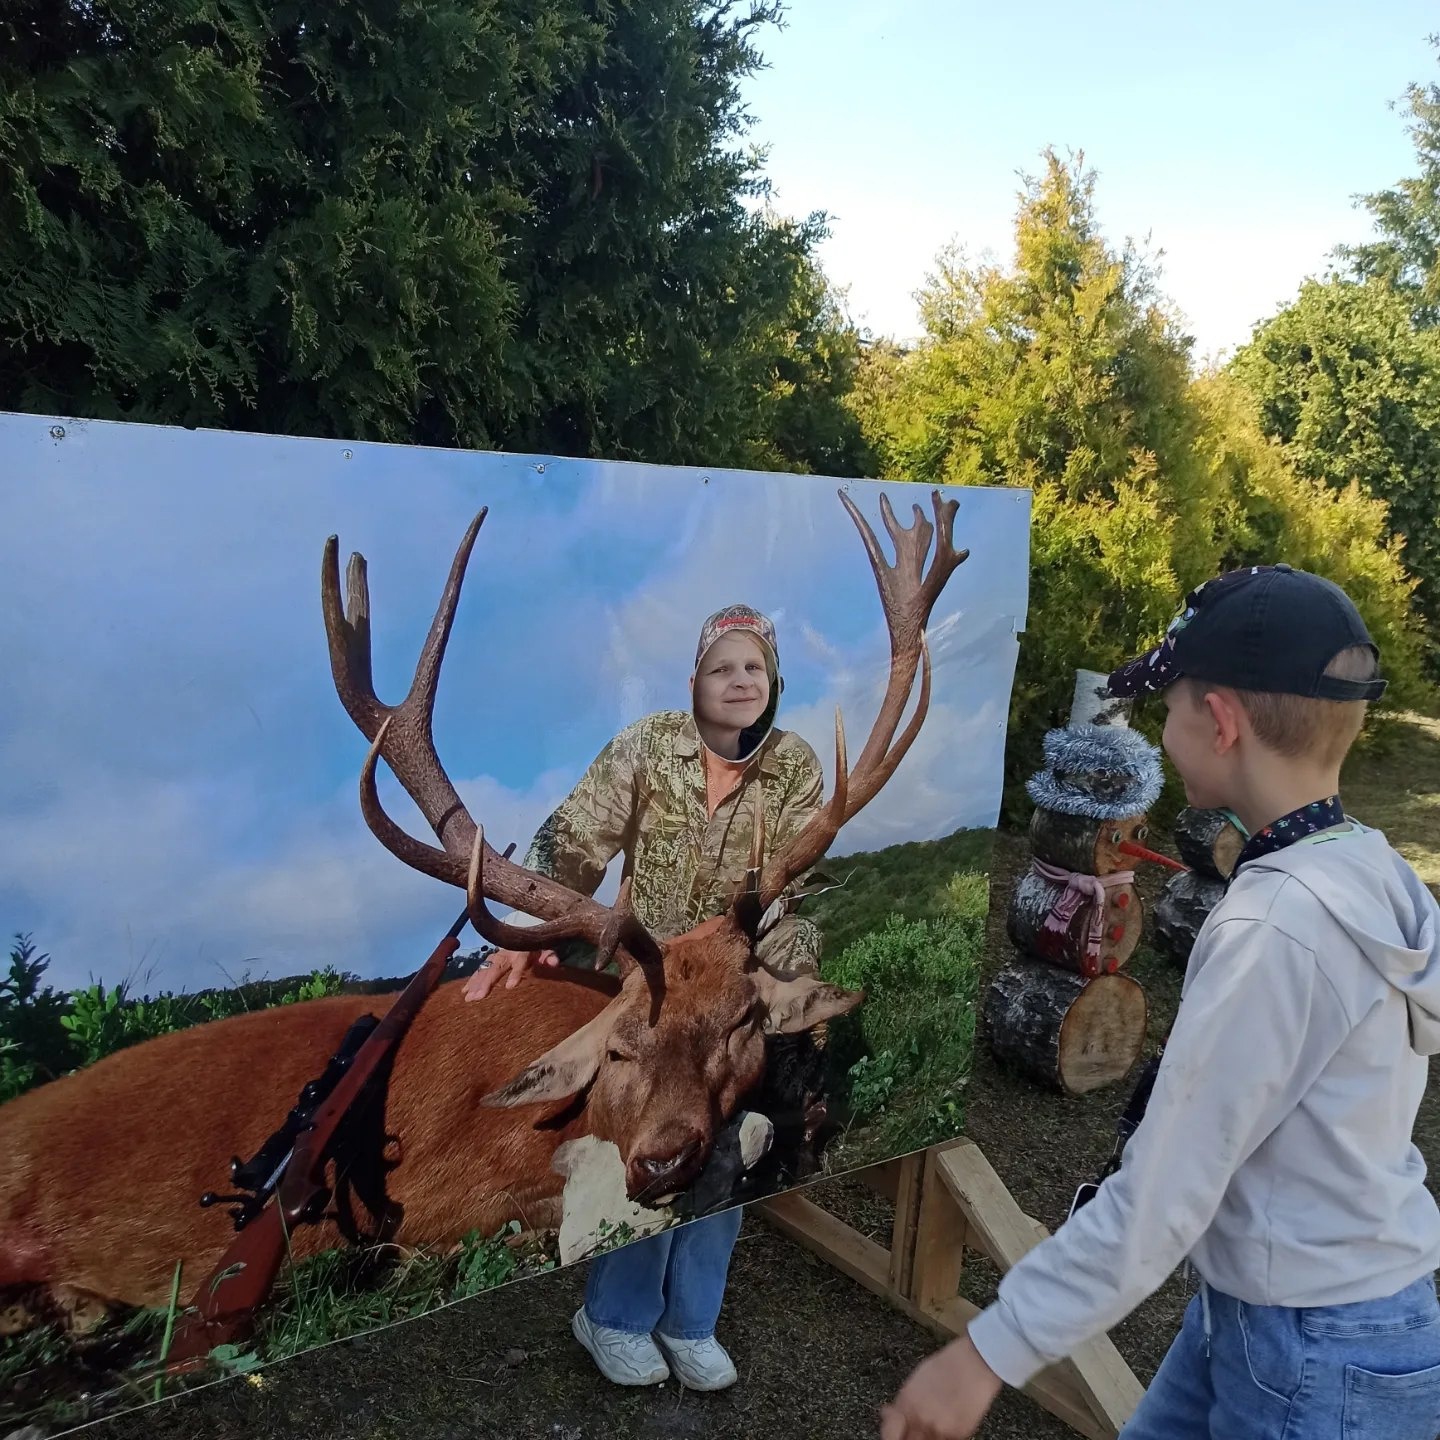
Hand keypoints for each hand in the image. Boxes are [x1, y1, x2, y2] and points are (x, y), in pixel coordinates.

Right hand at [462, 948, 559, 1000]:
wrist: (528, 934)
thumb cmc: (539, 947)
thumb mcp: (548, 949)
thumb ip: (550, 956)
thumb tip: (553, 963)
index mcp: (523, 950)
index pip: (519, 961)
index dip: (515, 973)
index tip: (510, 987)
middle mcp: (508, 952)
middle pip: (497, 967)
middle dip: (488, 982)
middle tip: (480, 997)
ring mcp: (498, 955)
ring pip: (485, 968)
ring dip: (476, 983)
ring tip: (469, 997)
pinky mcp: (492, 959)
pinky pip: (480, 969)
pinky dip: (472, 980)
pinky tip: (464, 991)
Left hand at [879, 1333, 1003, 1439]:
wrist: (973, 1364)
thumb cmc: (945, 1367)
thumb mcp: (915, 1379)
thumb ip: (902, 1401)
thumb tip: (887, 1413)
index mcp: (906, 1403)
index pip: (889, 1435)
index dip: (890, 1437)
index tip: (894, 1435)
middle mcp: (920, 1419)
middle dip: (910, 1436)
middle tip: (915, 1428)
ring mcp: (939, 1429)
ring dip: (928, 1435)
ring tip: (936, 1418)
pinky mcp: (958, 1435)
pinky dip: (945, 1434)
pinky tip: (950, 1418)